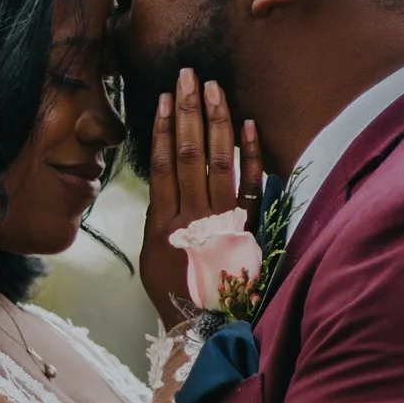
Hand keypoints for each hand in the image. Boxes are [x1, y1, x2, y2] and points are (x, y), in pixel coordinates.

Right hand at [138, 67, 262, 330]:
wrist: (203, 327)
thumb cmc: (174, 293)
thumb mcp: (152, 257)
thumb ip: (157, 220)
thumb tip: (160, 188)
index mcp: (164, 222)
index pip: (163, 163)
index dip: (165, 127)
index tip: (167, 97)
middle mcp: (192, 216)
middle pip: (190, 152)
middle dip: (190, 110)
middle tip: (189, 75)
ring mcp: (221, 221)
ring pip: (218, 161)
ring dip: (217, 121)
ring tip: (214, 88)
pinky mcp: (246, 230)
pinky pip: (251, 186)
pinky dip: (251, 155)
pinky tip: (249, 125)